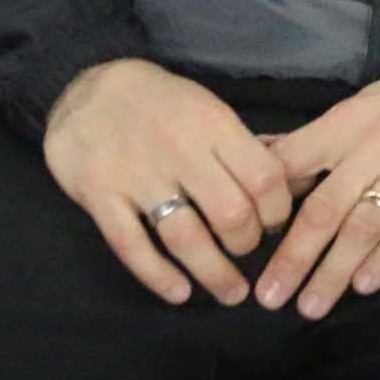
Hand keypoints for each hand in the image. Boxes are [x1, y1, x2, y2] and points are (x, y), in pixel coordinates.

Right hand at [43, 59, 293, 306]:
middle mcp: (180, 151)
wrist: (86, 87)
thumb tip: (292, 179)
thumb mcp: (207, 107)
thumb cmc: (160, 101)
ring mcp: (138, 175)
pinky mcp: (100, 195)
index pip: (263, 178)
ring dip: (213, 272)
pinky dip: (158, 275)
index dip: (278, 211)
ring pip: (185, 237)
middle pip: (230, 214)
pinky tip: (179, 293)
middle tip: (247, 253)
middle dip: (247, 244)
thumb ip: (242, 145)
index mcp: (214, 126)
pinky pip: (132, 245)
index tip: (276, 226)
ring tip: (230, 292)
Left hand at [256, 53, 379, 319]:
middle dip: (293, 258)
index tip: (245, 241)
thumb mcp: (369, 104)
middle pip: (324, 209)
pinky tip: (365, 285)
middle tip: (269, 297)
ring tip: (311, 307)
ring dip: (334, 271)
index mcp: (348, 124)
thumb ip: (321, 136)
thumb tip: (268, 153)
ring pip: (363, 227)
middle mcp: (373, 148)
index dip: (268, 205)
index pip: (294, 164)